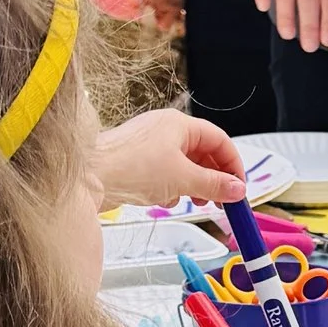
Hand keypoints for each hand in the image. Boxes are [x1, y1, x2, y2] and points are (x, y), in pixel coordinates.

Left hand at [92, 108, 247, 207]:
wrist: (88, 178)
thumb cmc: (131, 168)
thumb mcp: (183, 179)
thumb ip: (214, 185)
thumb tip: (237, 189)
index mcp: (179, 124)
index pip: (219, 140)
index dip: (233, 164)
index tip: (239, 187)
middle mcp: (164, 130)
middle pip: (202, 152)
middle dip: (214, 177)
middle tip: (221, 200)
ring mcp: (148, 145)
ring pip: (183, 164)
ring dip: (194, 185)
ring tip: (195, 202)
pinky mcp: (135, 162)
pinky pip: (164, 173)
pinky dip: (172, 187)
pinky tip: (166, 201)